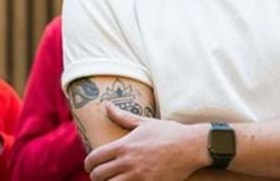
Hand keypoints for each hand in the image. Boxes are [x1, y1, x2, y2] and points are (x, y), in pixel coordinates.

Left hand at [84, 102, 208, 180]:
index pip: (95, 158)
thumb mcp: (144, 122)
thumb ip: (122, 116)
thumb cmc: (168, 132)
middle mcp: (128, 162)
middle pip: (98, 175)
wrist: (191, 146)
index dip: (89, 163)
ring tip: (112, 180)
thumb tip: (106, 105)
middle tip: (100, 174)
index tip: (91, 165)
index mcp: (124, 145)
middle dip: (96, 176)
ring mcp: (138, 176)